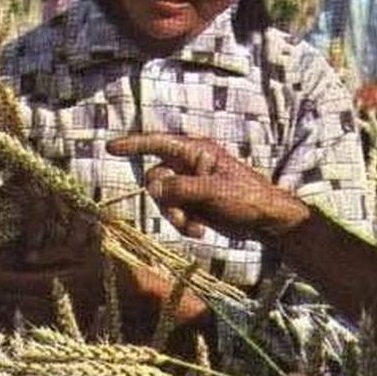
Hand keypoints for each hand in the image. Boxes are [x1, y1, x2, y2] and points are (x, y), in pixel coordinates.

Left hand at [0, 215, 207, 336]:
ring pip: (23, 310)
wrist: (146, 300)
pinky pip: (38, 315)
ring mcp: (62, 316)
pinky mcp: (70, 322)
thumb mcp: (89, 253)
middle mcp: (55, 303)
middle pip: (12, 299)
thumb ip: (56, 255)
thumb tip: (26, 258)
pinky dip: (25, 306)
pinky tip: (24, 298)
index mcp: (58, 284)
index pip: (13, 282)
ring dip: (8, 299)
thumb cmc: (121, 271)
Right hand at [107, 133, 306, 241]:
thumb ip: (182, 189)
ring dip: (175, 217)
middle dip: (165, 202)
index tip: (110, 148)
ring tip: (196, 228)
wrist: (266, 221)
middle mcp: (189, 166)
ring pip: (162, 201)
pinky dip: (183, 225)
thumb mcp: (214, 192)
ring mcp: (190, 186)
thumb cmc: (247, 198)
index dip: (134, 145)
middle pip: (155, 180)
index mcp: (196, 152)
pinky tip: (200, 232)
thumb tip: (152, 189)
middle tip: (183, 216)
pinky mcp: (193, 205)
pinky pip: (174, 214)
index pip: (158, 143)